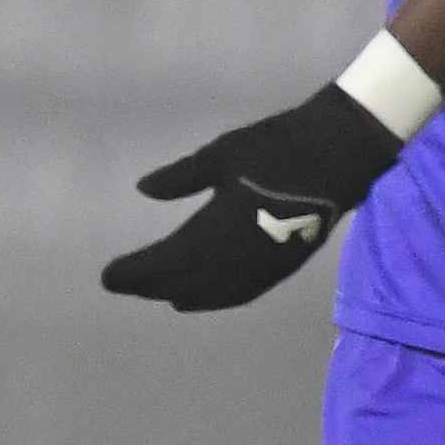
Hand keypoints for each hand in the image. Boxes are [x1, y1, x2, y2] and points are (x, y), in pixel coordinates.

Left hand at [101, 84, 400, 312]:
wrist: (337, 153)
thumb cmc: (275, 146)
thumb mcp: (220, 155)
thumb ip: (180, 179)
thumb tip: (142, 190)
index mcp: (216, 229)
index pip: (165, 261)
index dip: (135, 272)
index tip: (107, 276)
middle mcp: (235, 258)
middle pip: (184, 283)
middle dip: (150, 285)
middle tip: (121, 285)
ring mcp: (261, 267)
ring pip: (213, 294)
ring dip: (181, 294)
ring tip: (158, 294)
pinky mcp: (282, 266)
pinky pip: (240, 293)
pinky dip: (215, 298)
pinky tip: (201, 297)